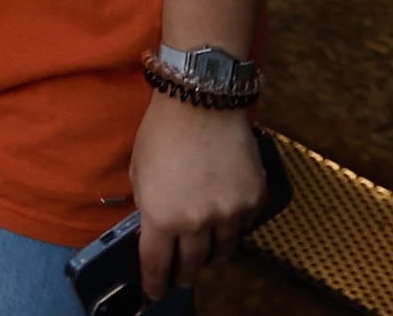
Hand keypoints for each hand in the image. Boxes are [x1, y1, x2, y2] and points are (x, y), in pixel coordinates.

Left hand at [127, 92, 271, 298]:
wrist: (203, 100)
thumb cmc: (164, 131)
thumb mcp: (140, 171)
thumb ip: (147, 206)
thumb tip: (153, 230)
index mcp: (161, 216)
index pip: (156, 264)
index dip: (154, 283)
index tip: (153, 292)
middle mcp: (196, 222)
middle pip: (191, 264)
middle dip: (183, 274)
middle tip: (181, 277)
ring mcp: (228, 213)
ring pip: (222, 250)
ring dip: (211, 253)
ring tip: (206, 252)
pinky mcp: (252, 200)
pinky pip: (244, 226)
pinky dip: (234, 226)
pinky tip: (226, 219)